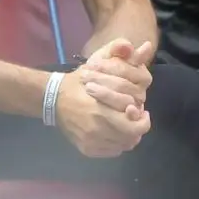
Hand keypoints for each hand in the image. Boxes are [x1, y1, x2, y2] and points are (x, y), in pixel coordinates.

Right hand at [53, 43, 152, 158]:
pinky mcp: (86, 149)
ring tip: (123, 123)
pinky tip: (112, 131)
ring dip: (127, 135)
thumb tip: (146, 46)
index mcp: (102, 109)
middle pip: (132, 137)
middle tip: (133, 116)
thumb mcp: (99, 61)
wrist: (52, 98)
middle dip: (137, 126)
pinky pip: (111, 151)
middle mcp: (97, 129)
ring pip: (123, 146)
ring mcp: (91, 141)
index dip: (141, 116)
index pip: (135, 123)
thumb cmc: (79, 81)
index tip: (137, 107)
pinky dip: (116, 143)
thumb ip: (121, 53)